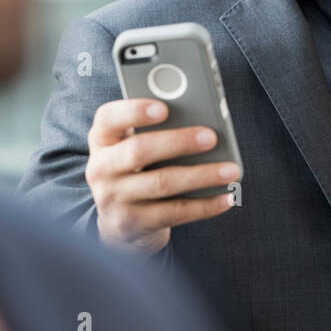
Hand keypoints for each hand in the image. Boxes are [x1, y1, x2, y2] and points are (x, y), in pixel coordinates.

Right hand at [85, 98, 239, 254]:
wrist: (120, 222)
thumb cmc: (138, 169)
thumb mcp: (135, 144)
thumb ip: (157, 128)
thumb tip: (202, 119)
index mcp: (103, 138)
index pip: (109, 118)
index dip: (134, 111)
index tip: (164, 107)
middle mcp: (100, 168)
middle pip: (139, 150)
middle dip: (179, 142)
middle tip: (212, 137)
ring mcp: (112, 199)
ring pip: (161, 183)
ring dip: (201, 175)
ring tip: (231, 170)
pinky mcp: (131, 224)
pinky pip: (173, 212)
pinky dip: (204, 205)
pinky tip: (226, 197)